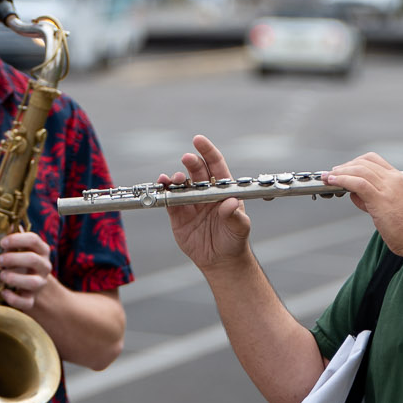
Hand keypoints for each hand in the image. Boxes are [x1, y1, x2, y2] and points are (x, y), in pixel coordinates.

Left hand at [0, 227, 54, 309]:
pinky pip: (26, 302)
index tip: (2, 242)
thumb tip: (2, 218)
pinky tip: (3, 292)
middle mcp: (43, 266)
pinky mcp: (32, 299)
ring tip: (1, 275)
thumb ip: (13, 236)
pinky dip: (13, 298)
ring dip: (13, 278)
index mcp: (41, 250)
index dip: (16, 239)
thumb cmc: (21, 263)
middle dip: (12, 259)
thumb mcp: (20, 248)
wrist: (33, 288)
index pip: (33, 239)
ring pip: (32, 282)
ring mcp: (39, 283)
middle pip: (32, 259)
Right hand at [165, 134, 252, 271]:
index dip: (208, 152)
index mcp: (223, 190)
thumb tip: (229, 203)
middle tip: (187, 159)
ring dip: (176, 178)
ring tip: (175, 179)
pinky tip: (163, 186)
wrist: (220, 262)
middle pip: (197, 171)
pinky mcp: (177, 215)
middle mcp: (206, 193)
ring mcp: (191, 202)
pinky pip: (169, 200)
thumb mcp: (239, 228)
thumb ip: (234, 216)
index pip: (216, 165)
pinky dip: (165, 192)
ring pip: (181, 184)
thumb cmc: (234, 241)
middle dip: (191, 162)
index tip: (198, 140)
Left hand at [319, 152, 402, 258]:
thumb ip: (374, 200)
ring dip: (340, 172)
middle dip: (345, 166)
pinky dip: (343, 180)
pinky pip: (358, 183)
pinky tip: (333, 182)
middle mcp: (394, 180)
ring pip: (359, 170)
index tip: (345, 170)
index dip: (356, 163)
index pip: (374, 161)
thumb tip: (356, 195)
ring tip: (328, 177)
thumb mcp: (393, 210)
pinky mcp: (381, 199)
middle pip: (364, 162)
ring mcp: (388, 188)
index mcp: (400, 180)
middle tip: (332, 174)